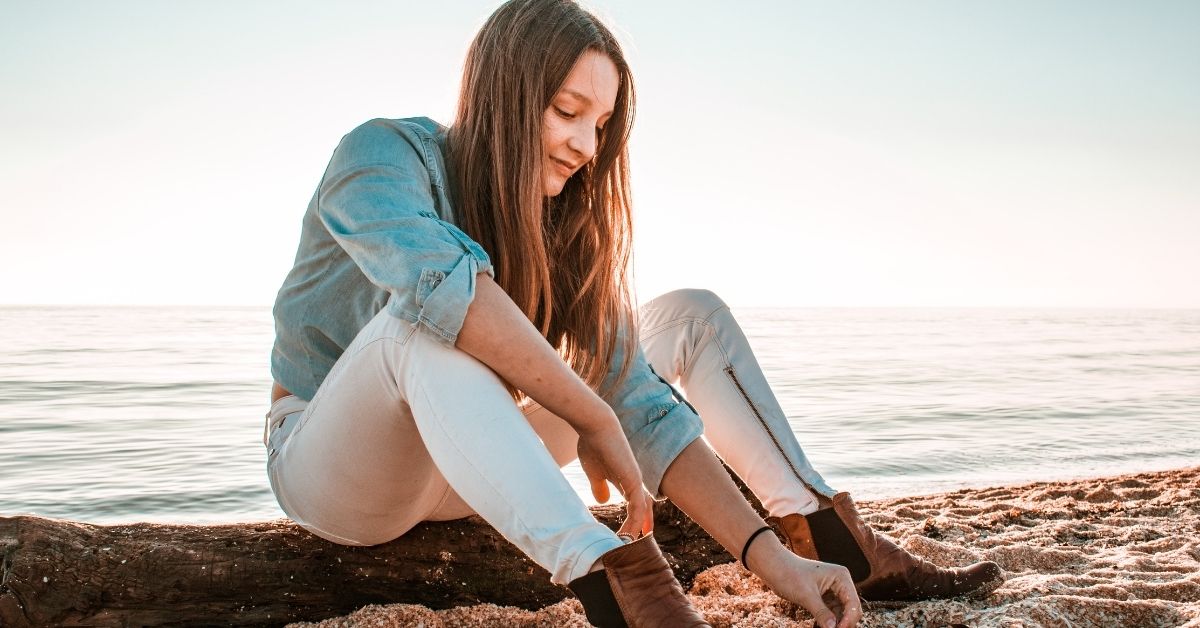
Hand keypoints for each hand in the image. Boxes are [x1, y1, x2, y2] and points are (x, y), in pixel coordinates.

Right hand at [576, 421, 653, 540]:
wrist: (596, 426)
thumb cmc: (593, 444)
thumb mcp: (594, 471)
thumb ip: (599, 485)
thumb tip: (602, 500)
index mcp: (625, 478)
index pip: (635, 502)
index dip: (635, 518)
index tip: (629, 534)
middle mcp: (633, 480)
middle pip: (644, 507)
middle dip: (643, 525)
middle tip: (639, 543)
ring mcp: (635, 480)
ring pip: (642, 511)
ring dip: (637, 529)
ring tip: (629, 546)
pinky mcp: (633, 480)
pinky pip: (637, 508)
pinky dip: (635, 523)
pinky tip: (628, 536)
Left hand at [757, 552, 861, 627]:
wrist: (774, 567)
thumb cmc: (789, 574)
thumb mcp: (806, 595)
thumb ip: (821, 612)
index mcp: (841, 577)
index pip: (853, 603)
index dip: (849, 619)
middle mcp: (840, 583)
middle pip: (850, 609)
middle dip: (844, 622)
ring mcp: (833, 591)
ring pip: (842, 614)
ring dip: (836, 624)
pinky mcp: (824, 598)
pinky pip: (832, 614)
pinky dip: (829, 622)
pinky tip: (822, 627)